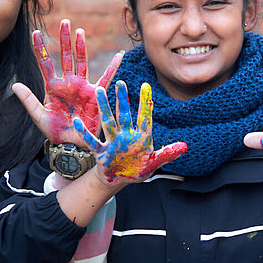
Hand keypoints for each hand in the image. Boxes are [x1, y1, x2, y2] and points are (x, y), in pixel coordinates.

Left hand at [13, 19, 122, 147]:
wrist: (73, 144)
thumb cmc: (55, 132)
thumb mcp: (39, 117)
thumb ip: (28, 100)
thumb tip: (14, 84)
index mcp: (53, 87)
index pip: (45, 63)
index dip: (40, 48)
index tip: (35, 32)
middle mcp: (68, 83)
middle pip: (66, 56)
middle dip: (64, 39)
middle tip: (64, 21)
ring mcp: (82, 87)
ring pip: (82, 62)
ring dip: (81, 46)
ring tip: (79, 31)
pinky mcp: (95, 94)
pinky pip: (106, 78)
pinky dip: (113, 67)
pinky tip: (119, 55)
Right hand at [73, 81, 187, 184]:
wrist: (119, 180)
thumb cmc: (137, 170)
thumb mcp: (153, 163)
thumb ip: (167, 154)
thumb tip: (185, 147)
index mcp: (140, 137)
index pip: (144, 117)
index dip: (145, 102)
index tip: (146, 85)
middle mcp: (126, 135)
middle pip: (124, 114)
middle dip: (122, 99)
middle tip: (120, 82)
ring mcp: (112, 141)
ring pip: (107, 122)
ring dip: (104, 108)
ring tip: (99, 91)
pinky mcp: (101, 151)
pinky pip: (92, 141)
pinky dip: (84, 132)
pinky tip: (77, 121)